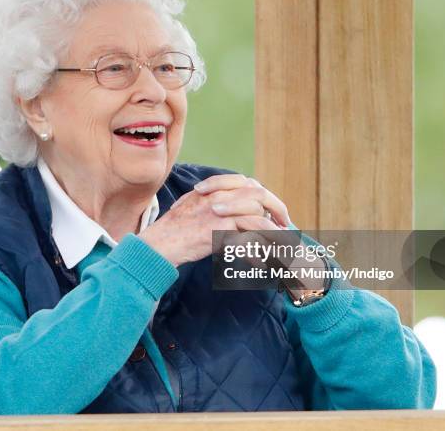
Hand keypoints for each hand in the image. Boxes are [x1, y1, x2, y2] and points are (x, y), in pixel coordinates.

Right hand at [138, 174, 291, 266]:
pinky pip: (247, 239)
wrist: (160, 243)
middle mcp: (218, 195)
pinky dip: (257, 251)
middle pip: (258, 194)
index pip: (247, 183)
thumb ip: (212, 200)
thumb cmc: (174, 229)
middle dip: (276, 209)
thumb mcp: (192, 204)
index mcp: (213, 188)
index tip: (273, 210)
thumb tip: (237, 209)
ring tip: (279, 246)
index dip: (264, 196)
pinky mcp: (219, 230)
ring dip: (272, 232)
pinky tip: (260, 262)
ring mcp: (219, 212)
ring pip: (257, 216)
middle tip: (284, 225)